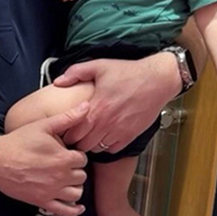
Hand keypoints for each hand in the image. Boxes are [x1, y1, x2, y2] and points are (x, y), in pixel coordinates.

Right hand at [0, 102, 89, 215]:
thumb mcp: (42, 126)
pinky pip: (65, 210)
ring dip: (74, 187)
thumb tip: (87, 106)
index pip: (83, 159)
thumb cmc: (17, 142)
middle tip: (64, 166)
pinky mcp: (42, 201)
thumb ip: (67, 118)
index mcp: (63, 158)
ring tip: (66, 181)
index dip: (76, 155)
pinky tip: (77, 206)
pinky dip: (74, 209)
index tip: (67, 154)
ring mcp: (52, 191)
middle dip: (75, 170)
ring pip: (77, 193)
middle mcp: (61, 176)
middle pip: (81, 176)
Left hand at [53, 55, 177, 151]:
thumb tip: (58, 82)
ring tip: (88, 135)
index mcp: (97, 108)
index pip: (73, 132)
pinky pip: (112, 149)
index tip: (64, 127)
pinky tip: (103, 135)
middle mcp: (107, 123)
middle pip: (83, 144)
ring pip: (96, 149)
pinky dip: (105, 146)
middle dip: (75, 141)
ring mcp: (120, 131)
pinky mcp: (131, 135)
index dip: (65, 132)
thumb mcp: (99, 66)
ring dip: (90, 144)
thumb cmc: (129, 72)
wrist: (158, 80)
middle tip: (74, 133)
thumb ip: (75, 73)